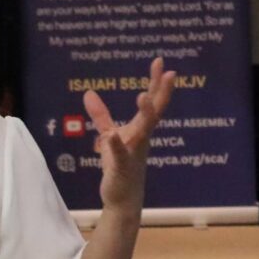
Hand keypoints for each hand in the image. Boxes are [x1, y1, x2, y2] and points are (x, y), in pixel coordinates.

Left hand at [82, 57, 176, 215]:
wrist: (123, 197)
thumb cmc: (120, 165)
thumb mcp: (109, 135)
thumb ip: (101, 115)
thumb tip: (88, 93)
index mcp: (140, 129)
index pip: (152, 101)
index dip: (156, 82)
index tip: (160, 62)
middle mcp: (142, 138)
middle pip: (155, 112)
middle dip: (161, 92)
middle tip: (170, 72)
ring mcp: (134, 152)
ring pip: (143, 131)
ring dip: (145, 114)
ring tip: (143, 95)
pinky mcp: (123, 167)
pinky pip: (121, 155)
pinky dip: (117, 145)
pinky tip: (113, 136)